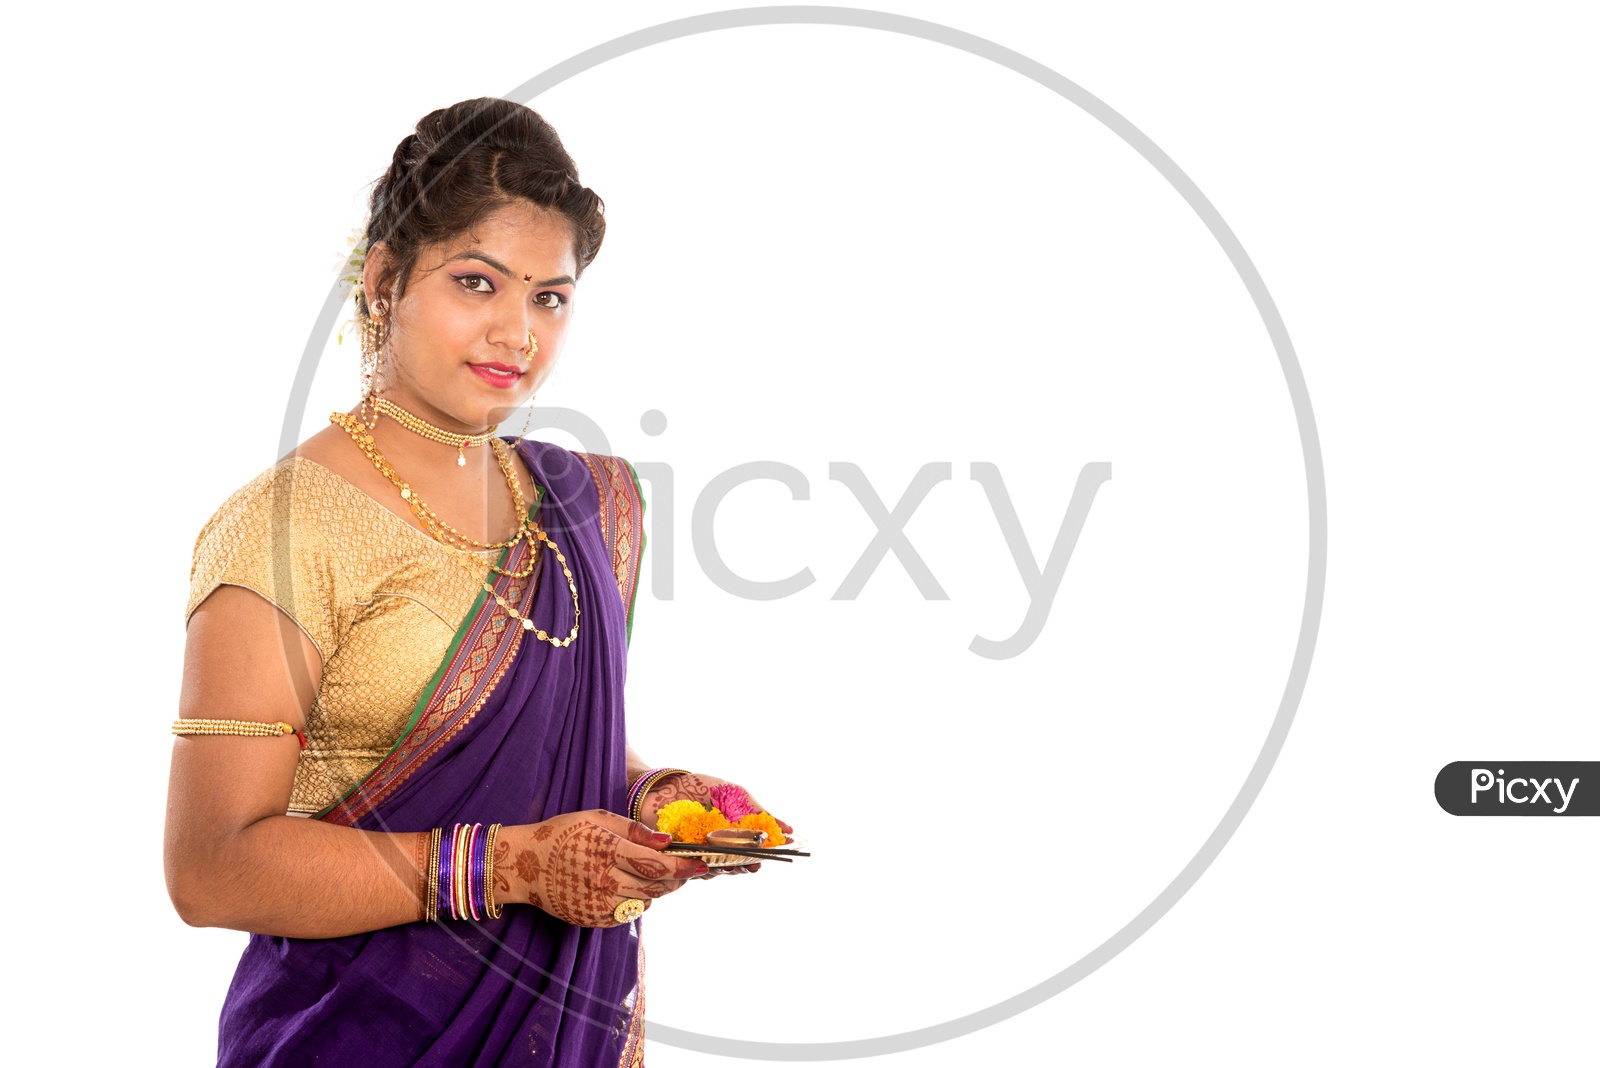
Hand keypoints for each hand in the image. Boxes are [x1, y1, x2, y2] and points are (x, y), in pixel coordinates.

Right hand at [493, 810, 707, 926]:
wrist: (523, 865)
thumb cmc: (562, 834)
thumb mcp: (597, 819)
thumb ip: (634, 830)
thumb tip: (666, 840)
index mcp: (608, 851)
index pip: (658, 864)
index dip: (684, 866)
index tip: (702, 864)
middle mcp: (605, 881)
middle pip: (657, 887)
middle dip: (676, 878)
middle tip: (683, 868)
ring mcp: (599, 904)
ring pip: (646, 902)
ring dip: (656, 890)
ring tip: (650, 873)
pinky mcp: (593, 920)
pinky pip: (627, 914)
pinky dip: (635, 901)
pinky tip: (625, 885)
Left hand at [639, 772, 793, 879]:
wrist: (660, 788)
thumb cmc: (697, 787)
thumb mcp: (734, 795)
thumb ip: (757, 812)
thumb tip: (787, 829)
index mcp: (733, 830)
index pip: (755, 846)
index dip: (767, 851)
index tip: (777, 852)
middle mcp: (719, 844)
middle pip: (740, 862)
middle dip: (748, 864)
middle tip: (754, 863)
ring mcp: (701, 853)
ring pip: (721, 868)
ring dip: (730, 868)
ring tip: (734, 863)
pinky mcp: (683, 859)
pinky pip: (698, 871)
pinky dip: (707, 868)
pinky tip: (711, 862)